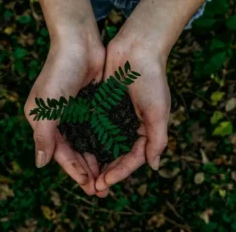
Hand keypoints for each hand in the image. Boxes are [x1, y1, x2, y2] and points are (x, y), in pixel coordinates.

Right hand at [24, 35, 108, 195]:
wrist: (79, 42)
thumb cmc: (59, 72)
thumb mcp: (46, 106)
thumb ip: (43, 136)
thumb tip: (40, 164)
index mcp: (44, 121)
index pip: (59, 153)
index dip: (73, 170)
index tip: (88, 186)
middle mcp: (59, 120)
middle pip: (74, 152)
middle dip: (87, 170)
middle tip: (101, 189)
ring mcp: (76, 113)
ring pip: (87, 143)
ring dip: (96, 160)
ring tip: (109, 177)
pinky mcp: (91, 105)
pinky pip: (97, 130)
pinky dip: (104, 143)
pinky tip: (114, 154)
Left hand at [95, 30, 170, 193]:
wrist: (136, 48)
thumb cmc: (151, 79)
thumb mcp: (158, 111)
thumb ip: (157, 139)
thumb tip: (153, 166)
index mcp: (145, 130)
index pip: (132, 158)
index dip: (120, 172)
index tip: (105, 182)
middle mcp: (129, 126)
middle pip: (117, 155)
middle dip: (106, 171)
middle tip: (93, 187)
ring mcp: (115, 116)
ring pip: (103, 144)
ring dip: (95, 160)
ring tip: (84, 175)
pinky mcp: (102, 106)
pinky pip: (94, 127)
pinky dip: (87, 139)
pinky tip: (77, 150)